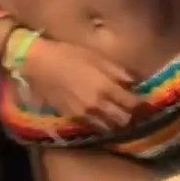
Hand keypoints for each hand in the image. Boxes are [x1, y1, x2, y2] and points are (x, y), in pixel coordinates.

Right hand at [20, 36, 138, 130]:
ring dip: (115, 121)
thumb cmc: (68, 53)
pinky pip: (93, 125)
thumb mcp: (96, 56)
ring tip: (116, 113)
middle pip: (123, 119)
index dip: (139, 102)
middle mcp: (98, 104)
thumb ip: (117, 71)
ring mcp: (84, 113)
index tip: (141, 98)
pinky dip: (100, 123)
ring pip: (109, 127)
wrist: (39, 63)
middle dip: (130, 114)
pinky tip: (99, 114)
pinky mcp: (72, 117)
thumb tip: (134, 82)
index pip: (132, 103)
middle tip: (130, 107)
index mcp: (105, 87)